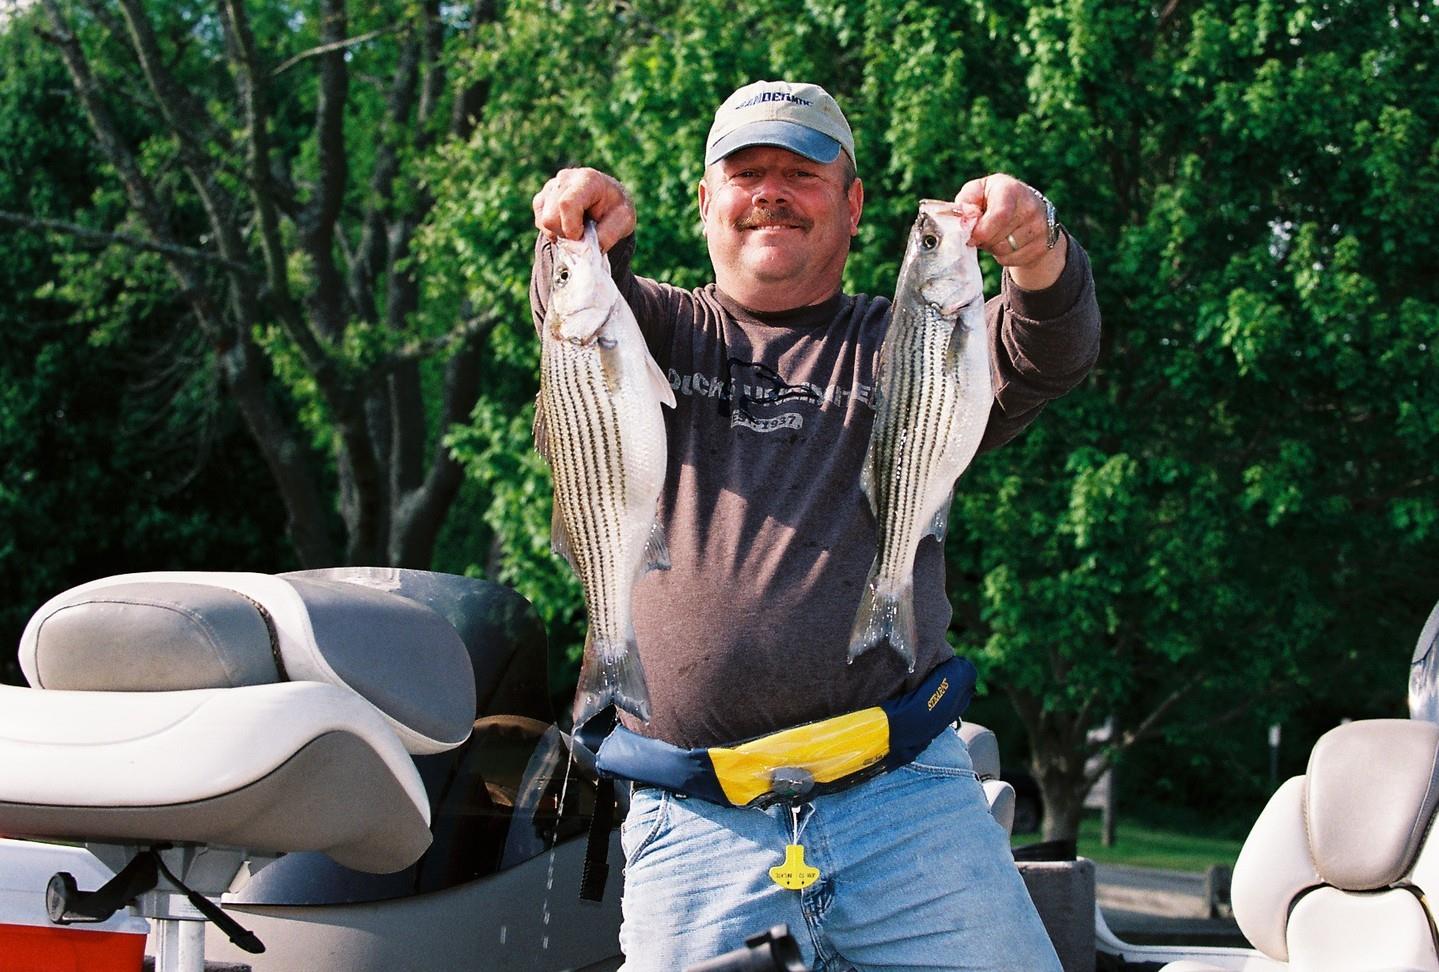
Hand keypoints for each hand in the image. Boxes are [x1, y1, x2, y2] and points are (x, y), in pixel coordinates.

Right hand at [532, 167, 636, 252]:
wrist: (608, 202)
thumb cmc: (617, 210)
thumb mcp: (625, 221)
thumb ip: (609, 234)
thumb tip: (588, 249)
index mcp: (587, 180)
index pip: (566, 204)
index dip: (571, 227)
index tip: (583, 236)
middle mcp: (565, 179)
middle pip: (551, 217)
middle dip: (566, 233)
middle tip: (583, 234)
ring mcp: (551, 187)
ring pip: (543, 222)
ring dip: (560, 233)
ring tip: (577, 228)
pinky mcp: (542, 197)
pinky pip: (539, 222)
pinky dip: (554, 231)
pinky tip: (568, 225)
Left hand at [955, 173, 1067, 290]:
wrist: (1027, 207)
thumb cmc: (993, 199)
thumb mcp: (977, 192)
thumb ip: (965, 203)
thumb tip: (964, 222)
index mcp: (1011, 189)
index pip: (999, 216)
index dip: (981, 231)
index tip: (971, 234)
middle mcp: (1030, 207)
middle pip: (997, 238)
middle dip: (983, 240)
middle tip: (982, 232)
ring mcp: (1040, 227)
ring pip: (1004, 251)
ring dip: (992, 248)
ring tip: (994, 235)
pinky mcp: (1044, 245)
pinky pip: (1012, 260)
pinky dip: (1003, 256)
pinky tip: (1005, 242)